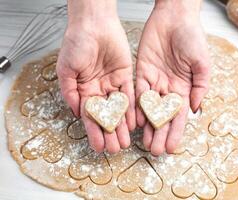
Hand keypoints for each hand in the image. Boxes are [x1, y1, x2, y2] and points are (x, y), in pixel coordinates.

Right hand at [56, 0, 134, 152]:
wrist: (94, 24)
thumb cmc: (77, 43)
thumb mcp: (66, 70)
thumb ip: (70, 93)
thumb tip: (76, 113)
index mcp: (83, 90)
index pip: (90, 116)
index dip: (94, 132)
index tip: (98, 146)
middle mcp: (98, 89)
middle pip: (106, 116)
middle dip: (110, 133)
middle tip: (115, 148)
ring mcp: (112, 84)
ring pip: (118, 109)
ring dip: (122, 126)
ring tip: (126, 142)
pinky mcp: (125, 76)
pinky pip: (130, 96)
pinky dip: (132, 109)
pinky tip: (134, 123)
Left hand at [136, 0, 209, 155]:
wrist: (174, 17)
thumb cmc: (192, 37)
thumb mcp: (202, 63)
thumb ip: (200, 87)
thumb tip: (195, 109)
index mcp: (184, 88)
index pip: (179, 116)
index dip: (175, 132)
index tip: (171, 148)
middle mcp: (168, 88)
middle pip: (162, 116)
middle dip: (159, 134)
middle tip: (154, 150)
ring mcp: (154, 81)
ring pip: (148, 108)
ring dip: (146, 126)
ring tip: (143, 142)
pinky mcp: (141, 72)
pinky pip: (137, 93)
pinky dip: (135, 107)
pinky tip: (134, 121)